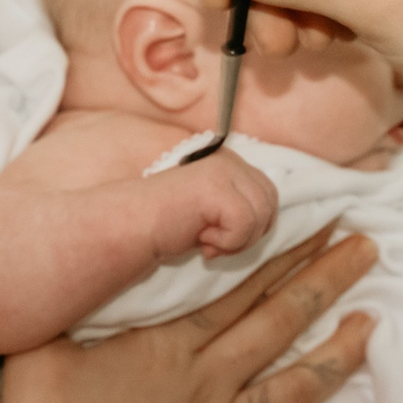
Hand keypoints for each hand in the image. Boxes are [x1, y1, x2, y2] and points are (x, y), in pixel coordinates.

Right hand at [1, 227, 380, 402]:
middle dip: (324, 279)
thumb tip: (79, 261)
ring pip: (294, 390)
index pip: (239, 284)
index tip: (319, 217)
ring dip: (338, 355)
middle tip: (369, 246)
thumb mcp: (39, 349)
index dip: (281, 249)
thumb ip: (68, 302)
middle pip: (278, 322)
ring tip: (373, 325)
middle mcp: (209, 385)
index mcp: (169, 346)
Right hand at [143, 148, 278, 258]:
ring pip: (260, 215)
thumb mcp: (213, 211)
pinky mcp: (216, 186)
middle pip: (270, 203)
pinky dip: (225, 242)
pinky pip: (244, 223)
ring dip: (235, 240)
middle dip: (248, 234)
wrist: (132, 226)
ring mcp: (223, 169)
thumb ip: (240, 206)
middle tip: (212, 241)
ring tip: (205, 239)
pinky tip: (200, 238)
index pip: (268, 194)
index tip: (216, 234)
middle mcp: (229, 159)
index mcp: (230, 162)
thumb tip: (270, 219)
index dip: (250, 225)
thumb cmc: (169, 224)